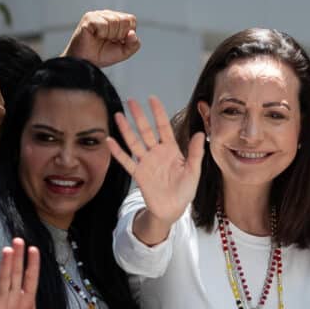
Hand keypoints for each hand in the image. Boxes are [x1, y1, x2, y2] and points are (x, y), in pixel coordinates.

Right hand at [0, 238, 56, 308]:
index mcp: (29, 299)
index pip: (31, 277)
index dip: (33, 264)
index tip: (34, 249)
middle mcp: (16, 295)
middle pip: (18, 273)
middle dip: (19, 257)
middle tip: (19, 240)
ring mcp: (4, 299)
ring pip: (6, 278)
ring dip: (7, 264)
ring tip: (8, 249)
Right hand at [62, 10, 140, 67]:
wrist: (86, 62)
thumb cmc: (102, 55)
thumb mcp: (124, 52)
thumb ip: (134, 44)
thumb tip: (133, 34)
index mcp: (117, 19)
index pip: (131, 20)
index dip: (127, 33)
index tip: (117, 41)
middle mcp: (107, 15)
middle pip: (124, 20)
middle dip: (119, 35)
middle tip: (107, 41)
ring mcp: (97, 15)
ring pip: (115, 22)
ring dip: (109, 35)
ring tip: (100, 39)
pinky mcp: (89, 18)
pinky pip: (104, 24)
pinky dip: (101, 34)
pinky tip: (94, 36)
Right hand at [108, 97, 205, 244]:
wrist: (173, 209)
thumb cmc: (185, 190)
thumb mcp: (193, 171)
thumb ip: (195, 153)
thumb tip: (200, 134)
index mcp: (171, 150)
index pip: (164, 127)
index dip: (158, 113)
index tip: (151, 99)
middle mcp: (156, 153)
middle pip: (146, 131)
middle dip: (139, 116)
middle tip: (131, 100)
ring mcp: (146, 162)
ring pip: (134, 142)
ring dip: (126, 129)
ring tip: (118, 115)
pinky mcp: (138, 174)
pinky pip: (126, 161)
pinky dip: (118, 151)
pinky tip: (110, 141)